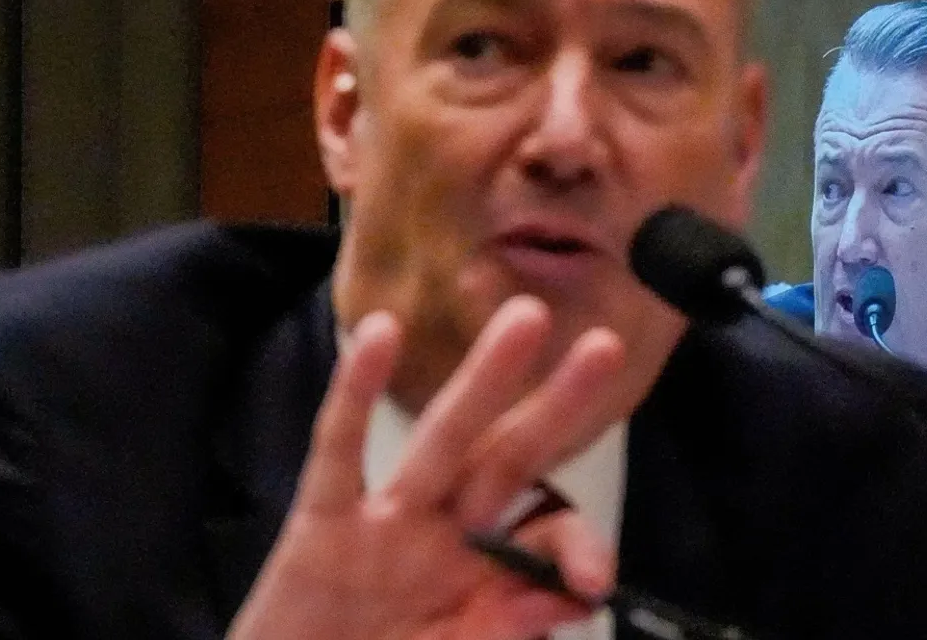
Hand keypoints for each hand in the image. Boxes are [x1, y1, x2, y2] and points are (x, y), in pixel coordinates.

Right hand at [228, 296, 626, 639]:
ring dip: (485, 379)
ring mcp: (382, 524)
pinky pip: (338, 453)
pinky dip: (355, 395)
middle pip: (509, 459)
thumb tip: (574, 598)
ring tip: (527, 318)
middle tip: (606, 347)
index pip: (545, 532)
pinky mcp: (320, 525)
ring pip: (442, 439)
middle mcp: (442, 536)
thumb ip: (507, 630)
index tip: (594, 581)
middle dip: (556, 407)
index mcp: (483, 574)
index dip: (578, 544)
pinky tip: (378, 334)